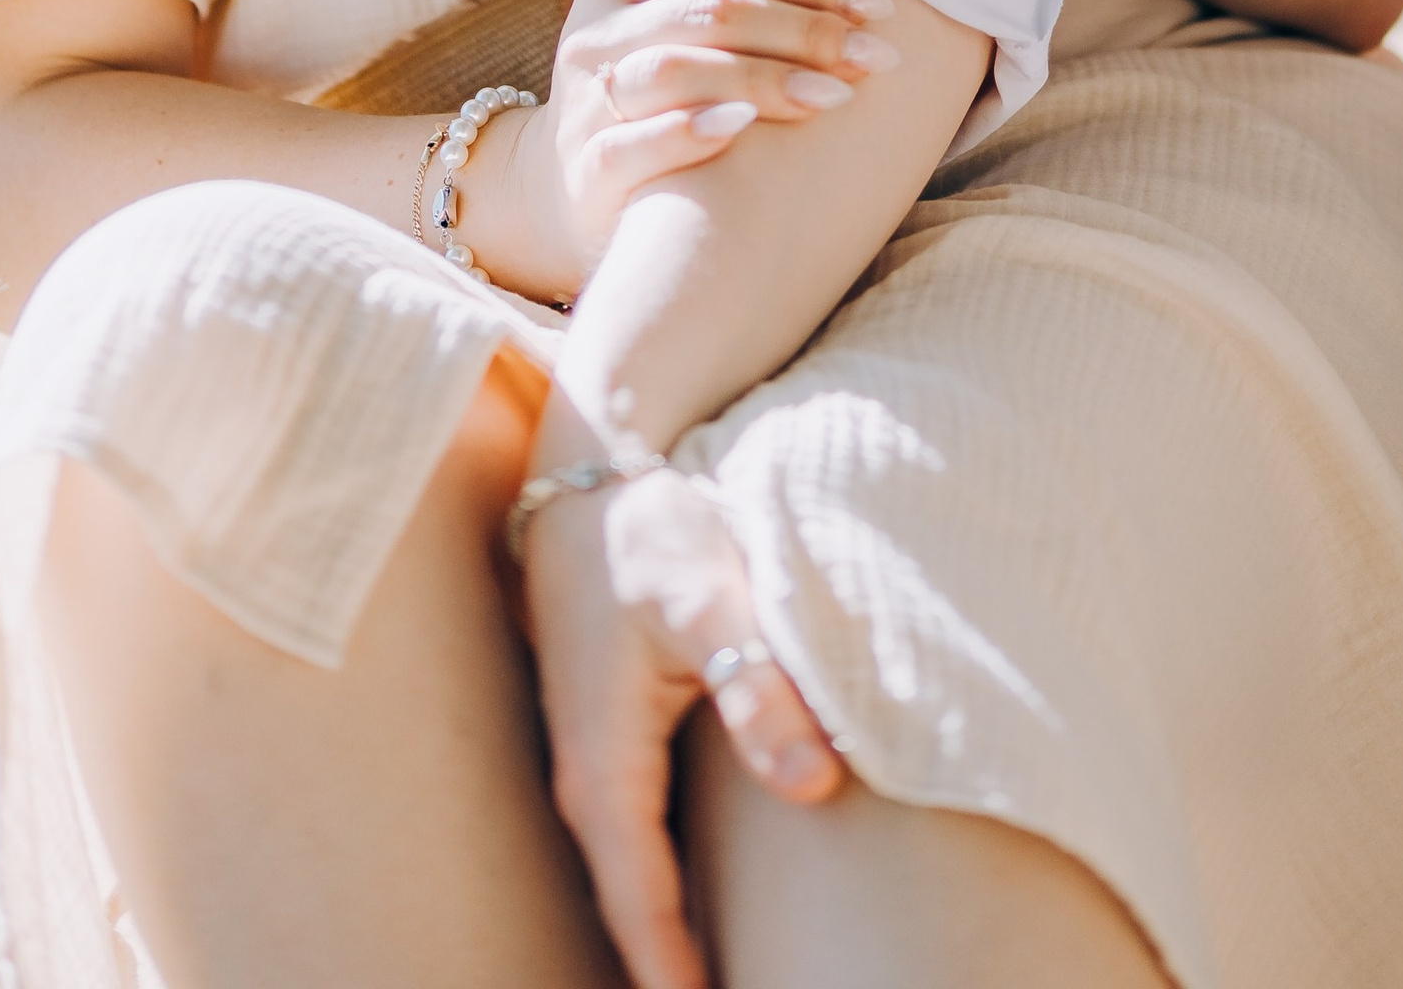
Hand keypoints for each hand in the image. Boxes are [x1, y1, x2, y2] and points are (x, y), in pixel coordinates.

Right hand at [479, 0, 898, 303]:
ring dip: (766, 78)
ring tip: (838, 96)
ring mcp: (588, 99)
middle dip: (806, 29)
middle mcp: (597, 31)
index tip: (875, 7)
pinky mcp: (589, 166)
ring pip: (677, 69)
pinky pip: (635, 142)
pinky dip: (692, 129)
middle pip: (710, 10)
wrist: (573, 186)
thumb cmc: (645, 85)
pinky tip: (744, 127)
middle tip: (876, 55)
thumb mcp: (652, 11)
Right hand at [526, 451, 840, 988]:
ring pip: (634, 874)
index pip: (642, 903)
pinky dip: (664, 887)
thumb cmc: (650, 530)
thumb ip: (758, 687)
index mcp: (604, 763)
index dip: (674, 974)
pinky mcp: (611, 736)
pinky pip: (638, 840)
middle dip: (670, 970)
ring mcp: (593, 758)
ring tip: (716, 981)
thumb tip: (814, 784)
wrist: (596, 466)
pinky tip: (702, 911)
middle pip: (632, 906)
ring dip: (667, 932)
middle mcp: (588, 777)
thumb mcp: (709, 598)